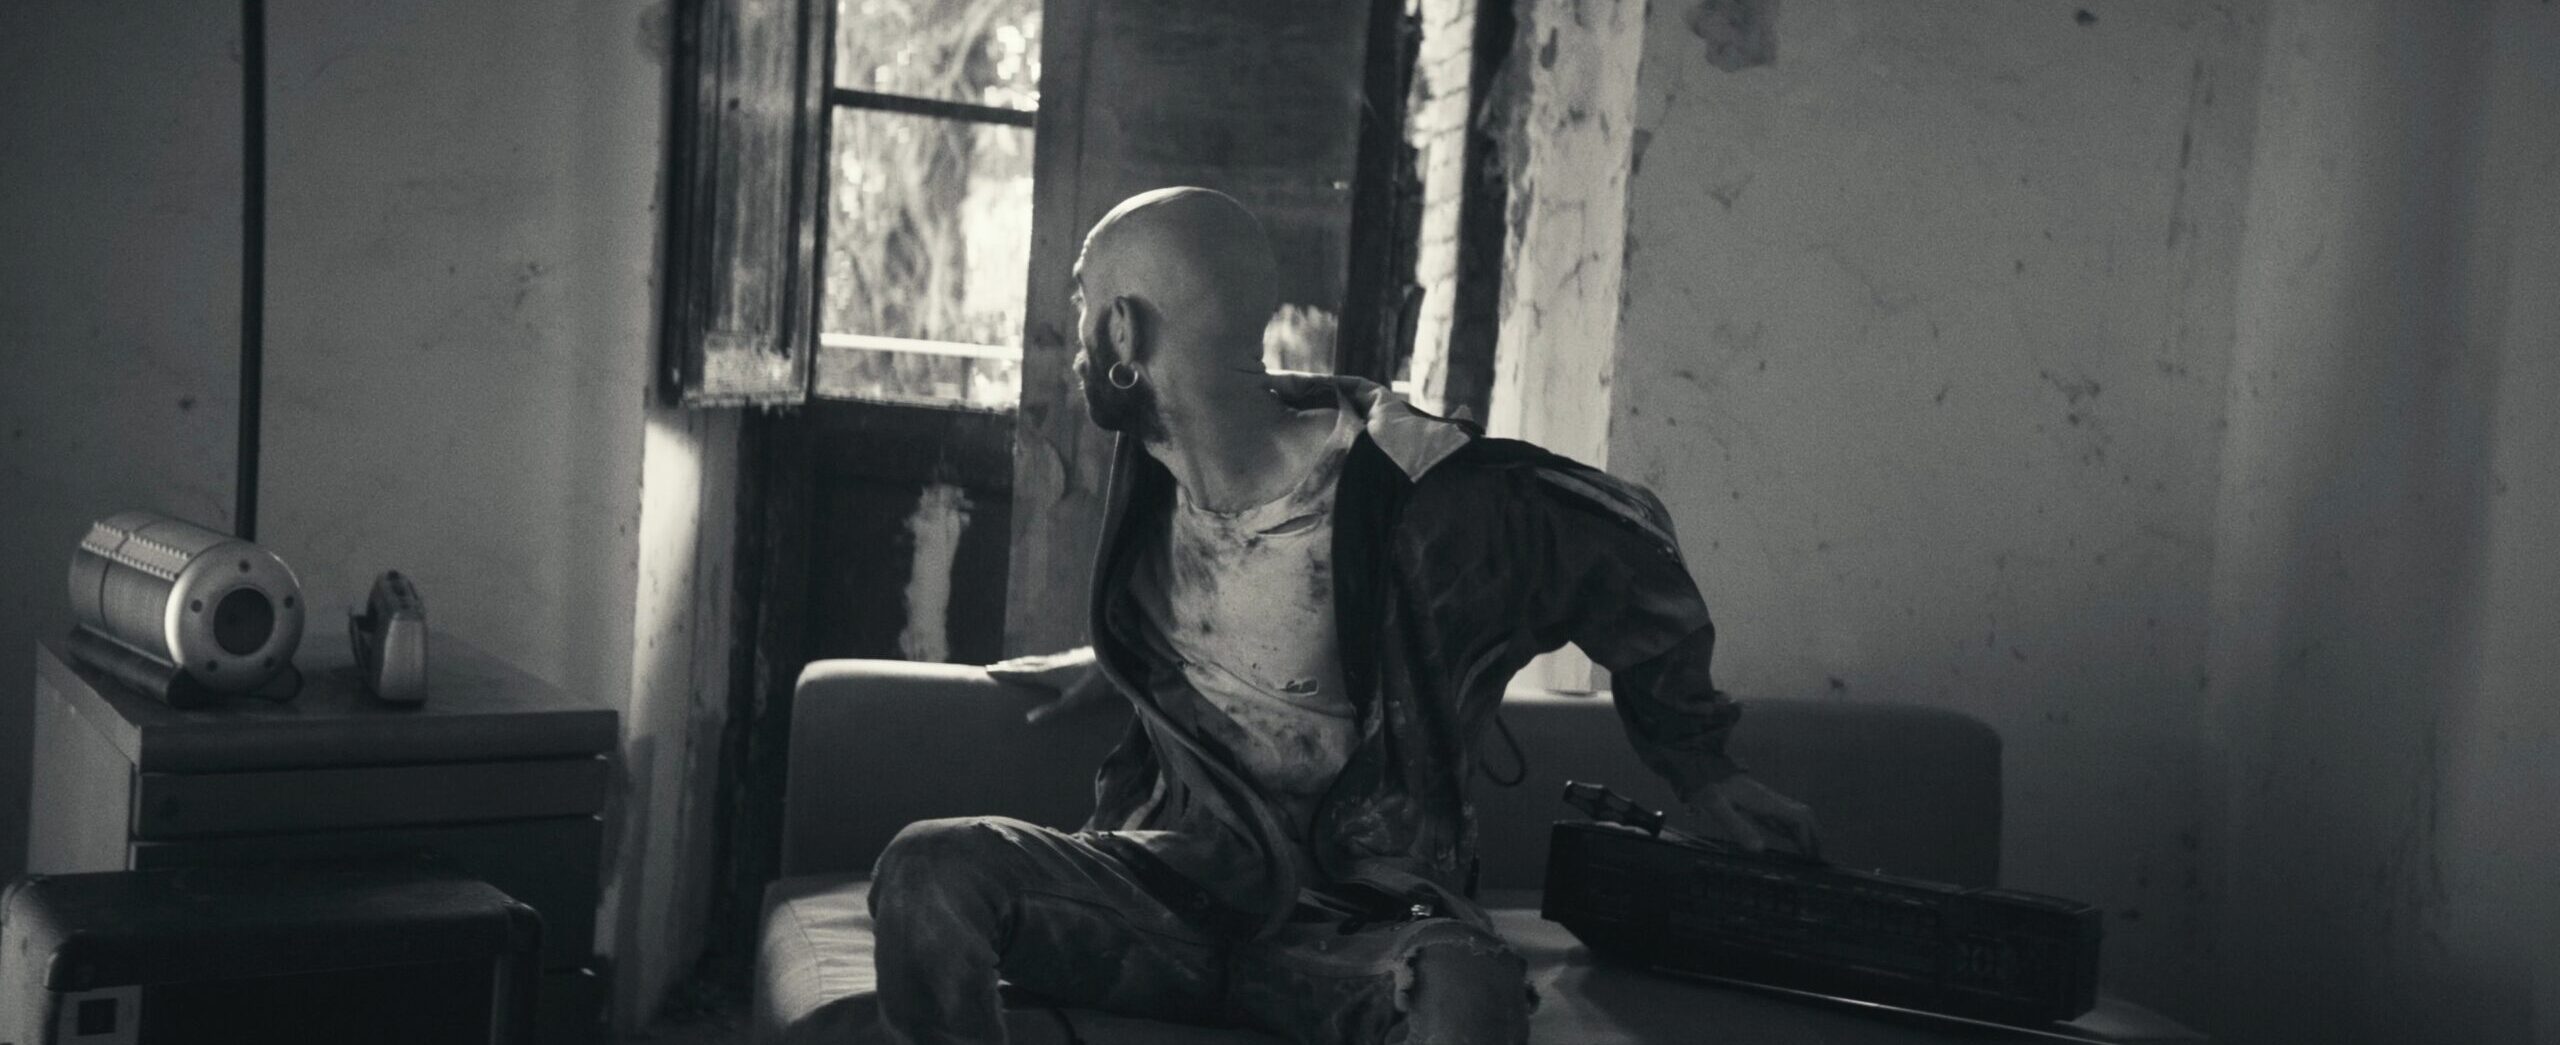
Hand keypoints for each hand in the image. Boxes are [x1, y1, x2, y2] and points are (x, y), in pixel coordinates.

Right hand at [986, 647, 1116, 723]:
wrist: (1116, 660)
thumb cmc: (1095, 684)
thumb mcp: (1073, 702)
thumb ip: (1051, 711)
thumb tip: (1028, 720)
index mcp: (1048, 673)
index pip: (1021, 673)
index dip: (1005, 672)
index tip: (988, 670)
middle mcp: (1053, 662)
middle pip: (1027, 663)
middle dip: (1010, 666)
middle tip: (994, 665)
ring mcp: (1064, 658)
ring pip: (1038, 659)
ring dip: (1024, 662)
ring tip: (1016, 663)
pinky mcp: (1075, 656)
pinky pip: (1050, 658)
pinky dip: (1040, 661)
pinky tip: (1048, 662)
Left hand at [1686, 774, 1821, 859]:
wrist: (1692, 765)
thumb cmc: (1702, 785)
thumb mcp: (1716, 807)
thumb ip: (1738, 826)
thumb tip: (1760, 849)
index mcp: (1764, 800)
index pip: (1799, 818)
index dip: (1809, 837)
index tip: (1813, 857)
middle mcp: (1767, 798)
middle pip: (1801, 815)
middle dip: (1813, 835)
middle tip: (1817, 858)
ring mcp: (1761, 798)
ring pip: (1791, 815)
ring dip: (1802, 832)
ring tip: (1808, 853)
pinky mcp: (1752, 799)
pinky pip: (1778, 815)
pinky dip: (1788, 828)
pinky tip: (1786, 837)